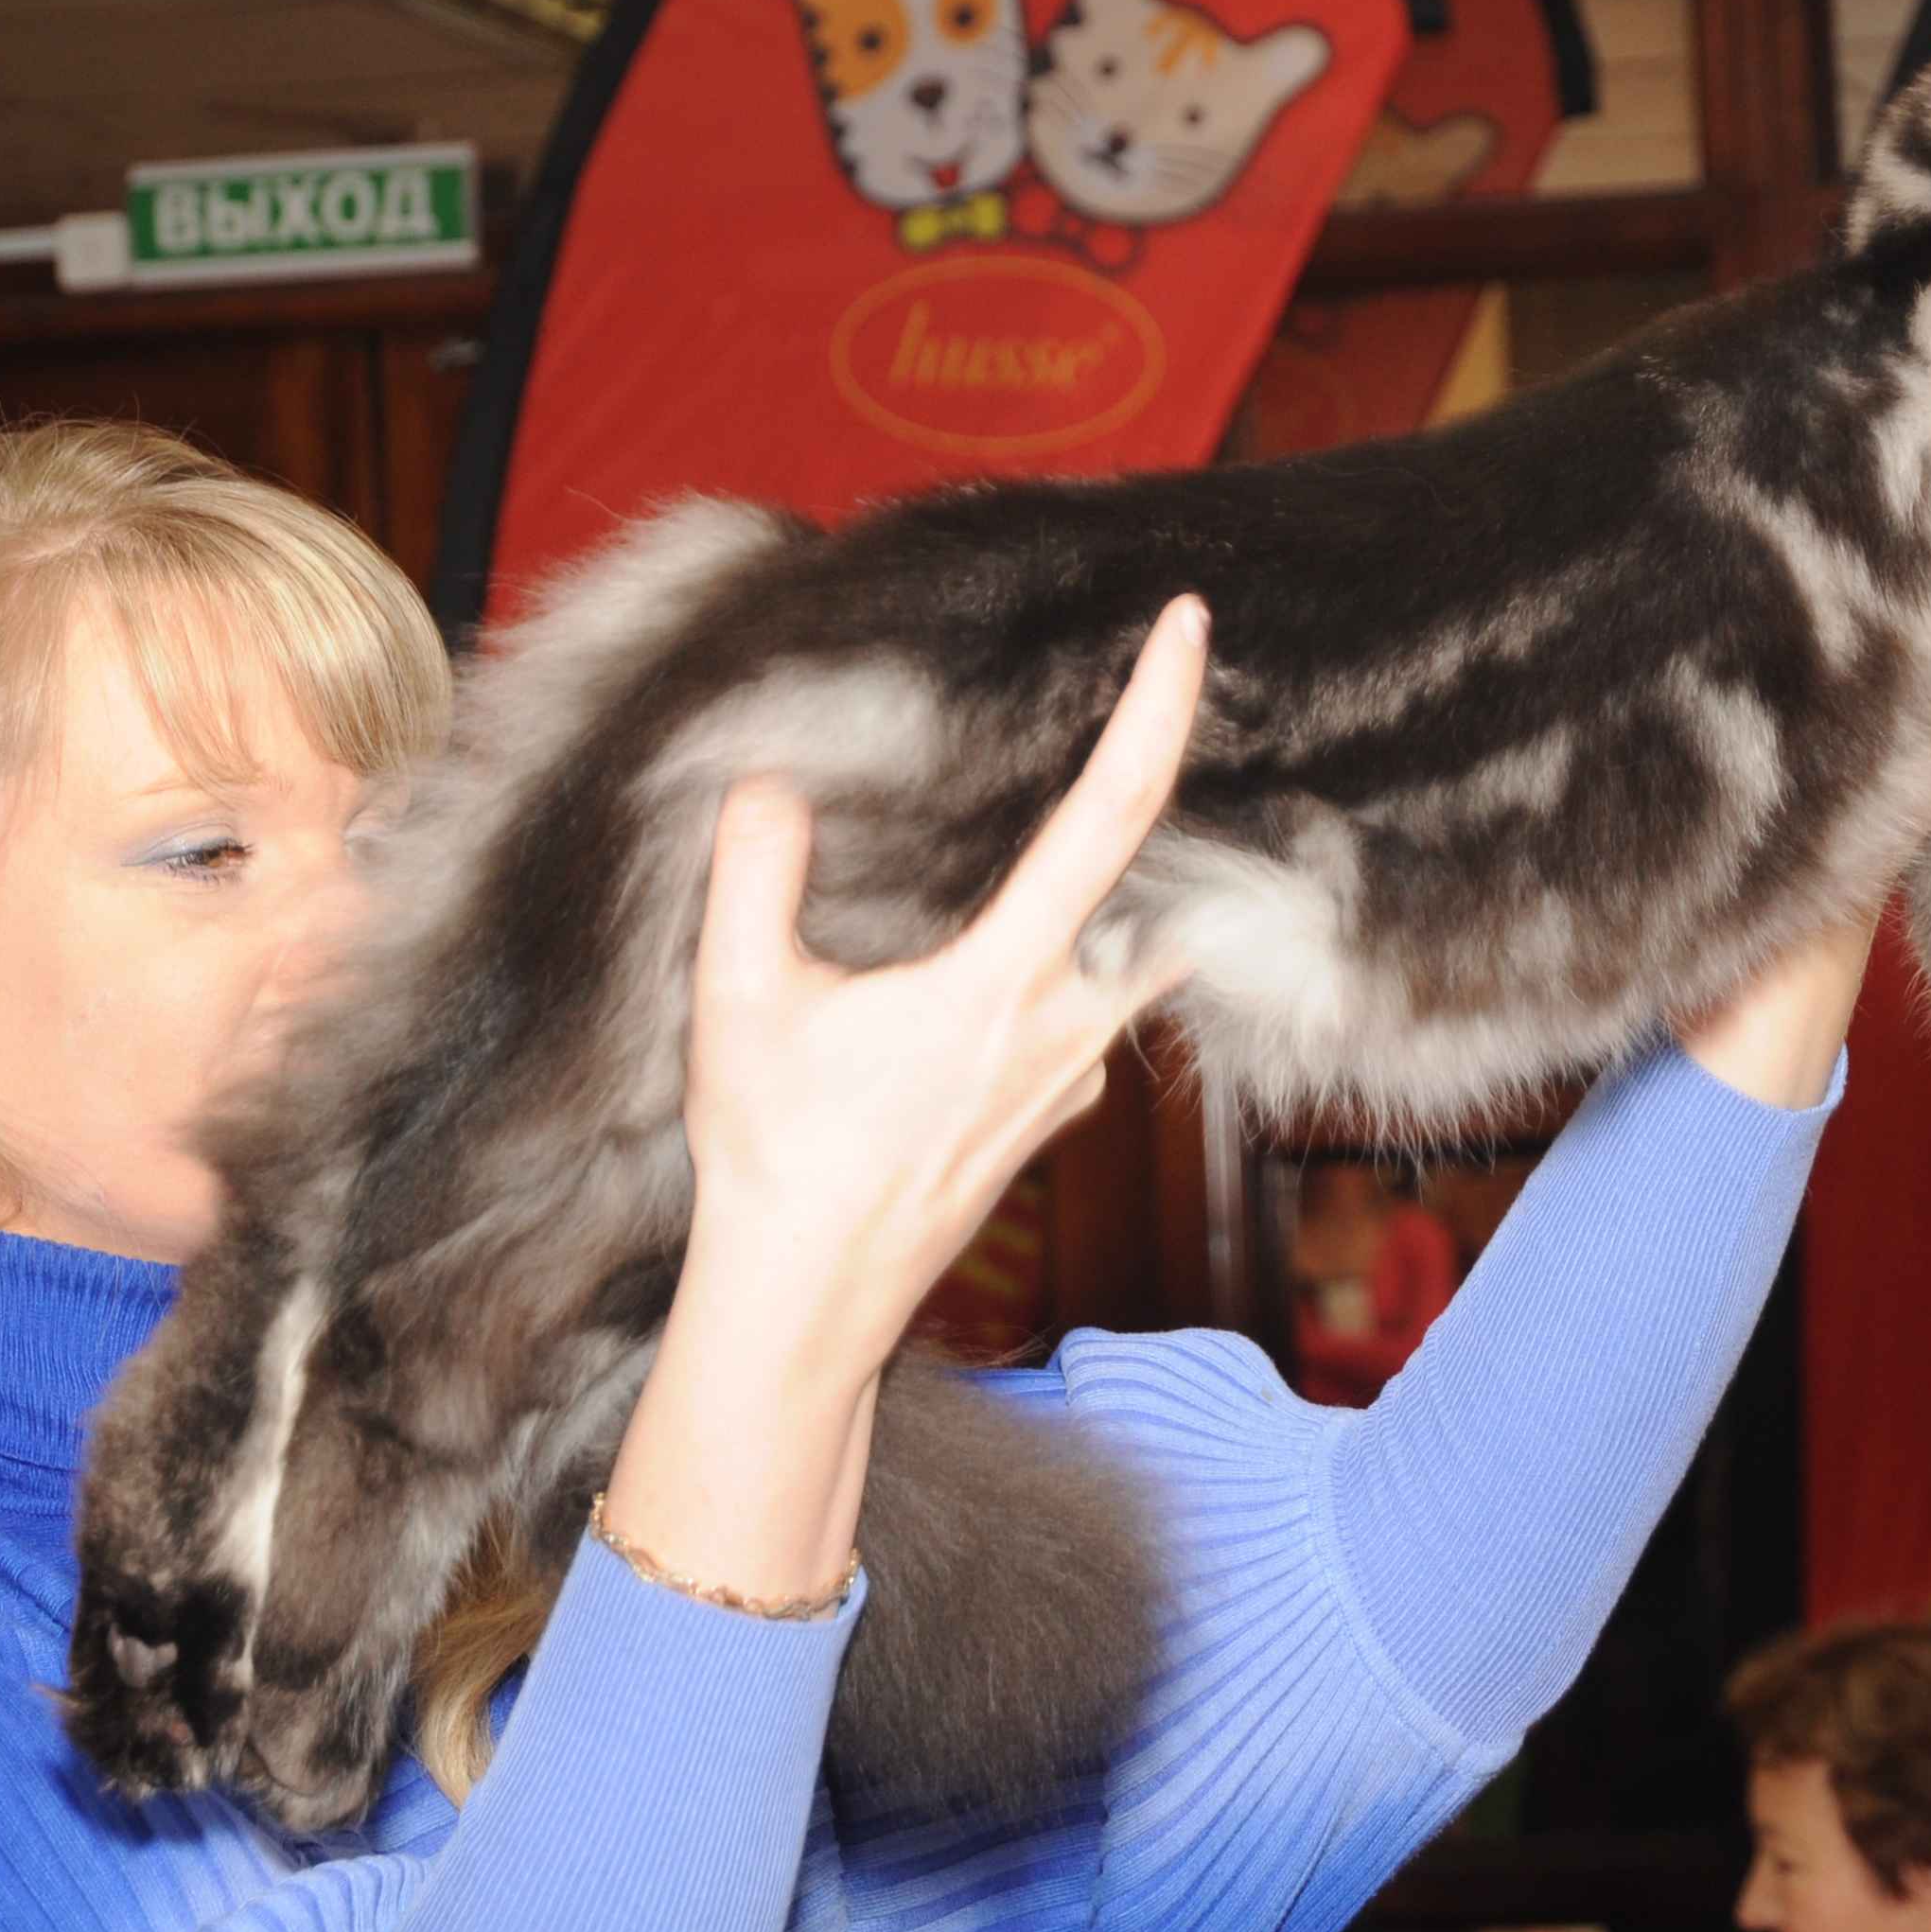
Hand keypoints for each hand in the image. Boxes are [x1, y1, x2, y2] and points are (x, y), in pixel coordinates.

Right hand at [679, 595, 1208, 1371]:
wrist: (806, 1305)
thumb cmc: (775, 1160)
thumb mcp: (739, 1002)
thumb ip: (755, 875)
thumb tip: (771, 785)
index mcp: (1004, 981)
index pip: (1111, 815)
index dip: (1159, 710)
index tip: (1190, 626)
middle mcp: (1066, 1027)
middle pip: (1160, 875)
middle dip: (1167, 779)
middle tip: (1170, 686)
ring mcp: (1072, 1078)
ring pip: (1135, 950)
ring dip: (1128, 877)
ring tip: (1097, 798)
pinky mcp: (1055, 1114)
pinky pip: (1094, 1009)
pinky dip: (1080, 954)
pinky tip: (1027, 938)